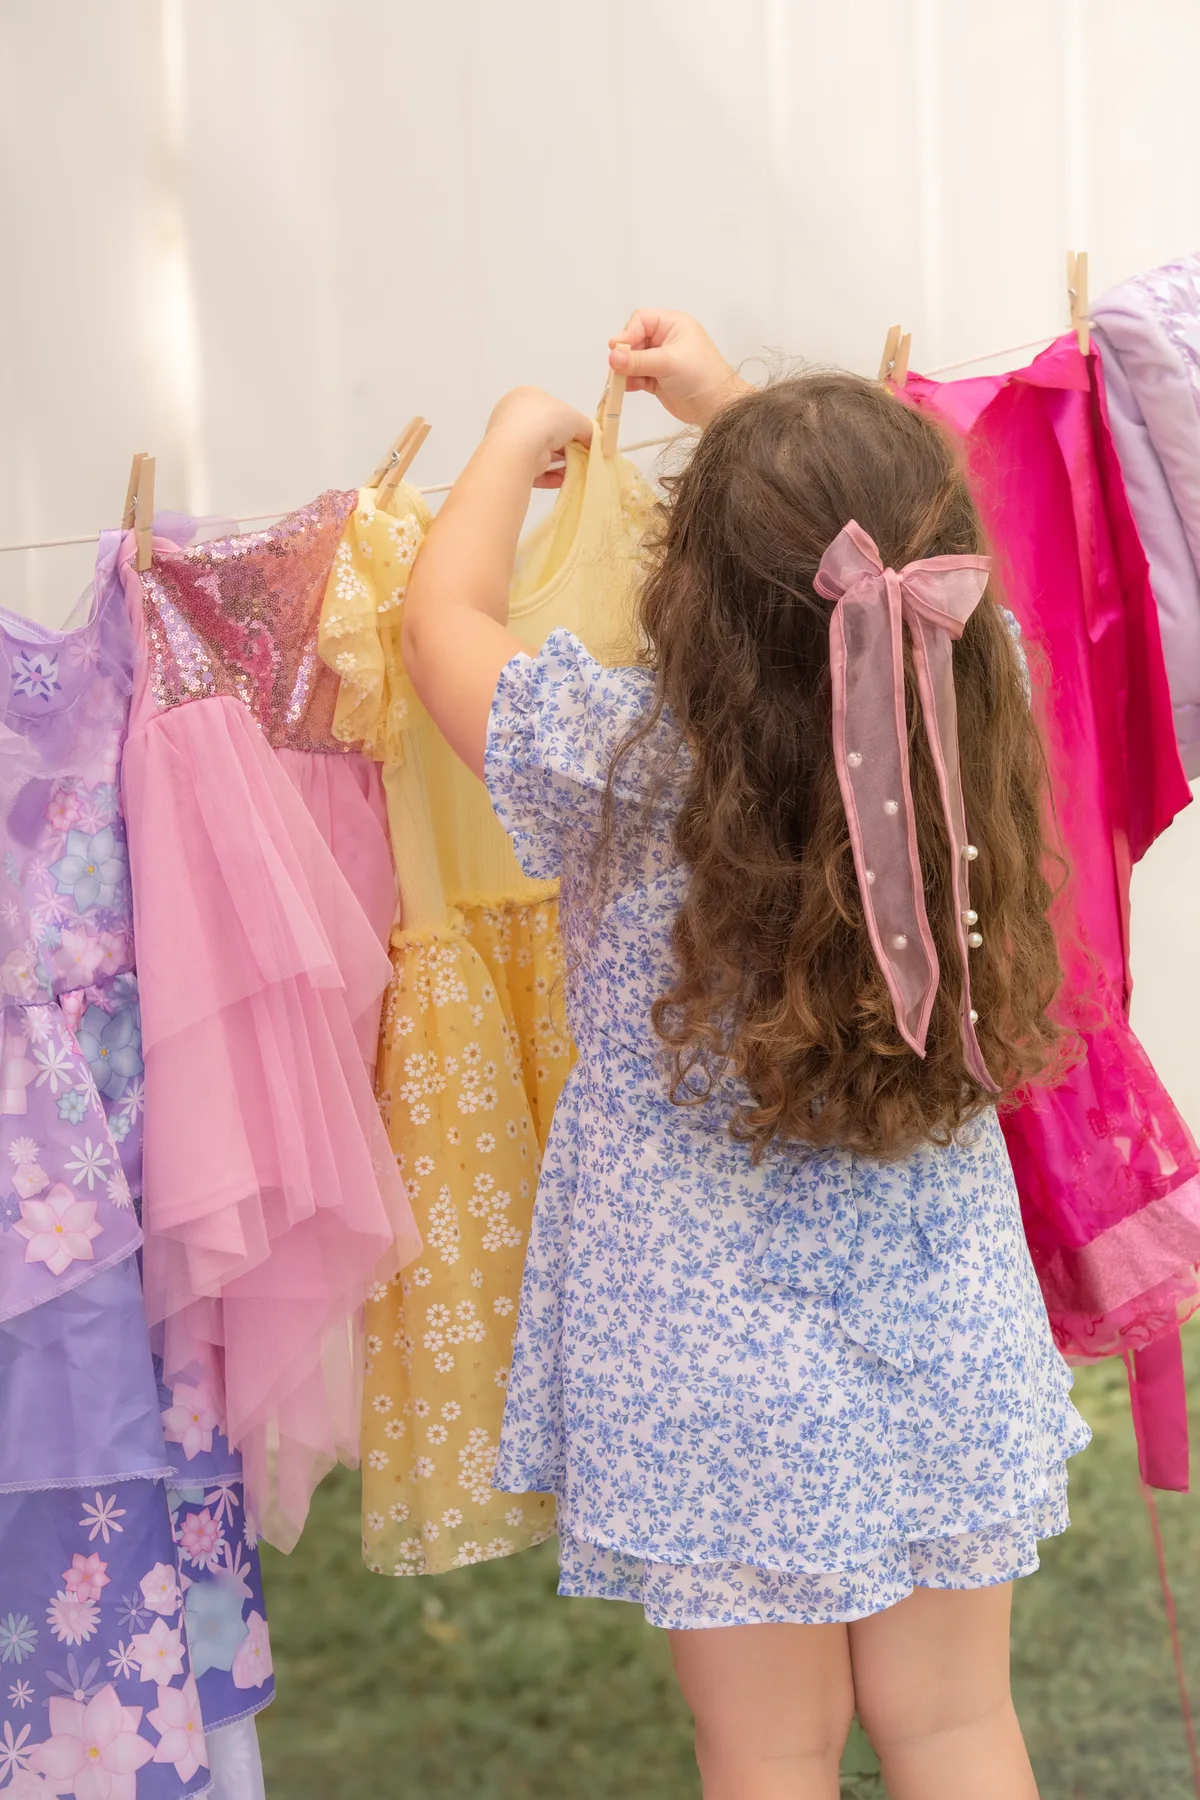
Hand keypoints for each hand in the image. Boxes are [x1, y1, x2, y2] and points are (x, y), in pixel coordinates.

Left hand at [485, 387, 593, 487]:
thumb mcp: (576, 419)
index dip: (568, 423)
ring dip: (560, 462)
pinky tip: (564, 480)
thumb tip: (594, 441)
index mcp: (526, 396)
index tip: (582, 436)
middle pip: (546, 433)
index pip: (551, 409)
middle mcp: (514, 416)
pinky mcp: (510, 463)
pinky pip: (533, 469)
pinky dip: (550, 475)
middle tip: (582, 455)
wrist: (519, 446)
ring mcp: (510, 440)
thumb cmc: (546, 421)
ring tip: (577, 470)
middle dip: (566, 446)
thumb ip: (588, 429)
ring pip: (541, 453)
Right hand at [608, 310, 752, 428]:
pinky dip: (630, 381)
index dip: (628, 333)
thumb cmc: (702, 376)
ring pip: (633, 359)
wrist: (716, 407)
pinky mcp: (657, 379)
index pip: (641, 320)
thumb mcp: (668, 362)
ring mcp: (661, 360)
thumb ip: (638, 360)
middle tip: (618, 367)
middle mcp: (666, 340)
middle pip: (634, 339)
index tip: (618, 349)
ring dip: (625, 369)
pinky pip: (636, 376)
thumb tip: (613, 357)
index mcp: (673, 325)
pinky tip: (628, 387)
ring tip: (622, 380)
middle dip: (625, 353)